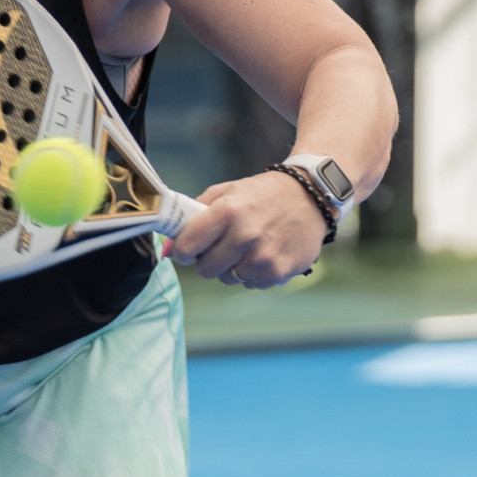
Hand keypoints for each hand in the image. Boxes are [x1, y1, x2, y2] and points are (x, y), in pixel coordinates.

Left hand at [168, 170, 325, 287]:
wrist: (310, 196)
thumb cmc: (261, 194)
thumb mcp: (225, 192)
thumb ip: (192, 217)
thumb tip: (166, 250)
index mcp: (227, 212)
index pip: (187, 247)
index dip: (184, 250)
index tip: (189, 249)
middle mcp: (245, 236)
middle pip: (205, 269)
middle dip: (208, 260)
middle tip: (220, 247)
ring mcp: (263, 257)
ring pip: (228, 279)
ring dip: (232, 268)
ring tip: (246, 247)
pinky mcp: (279, 271)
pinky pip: (251, 284)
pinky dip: (253, 273)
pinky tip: (263, 253)